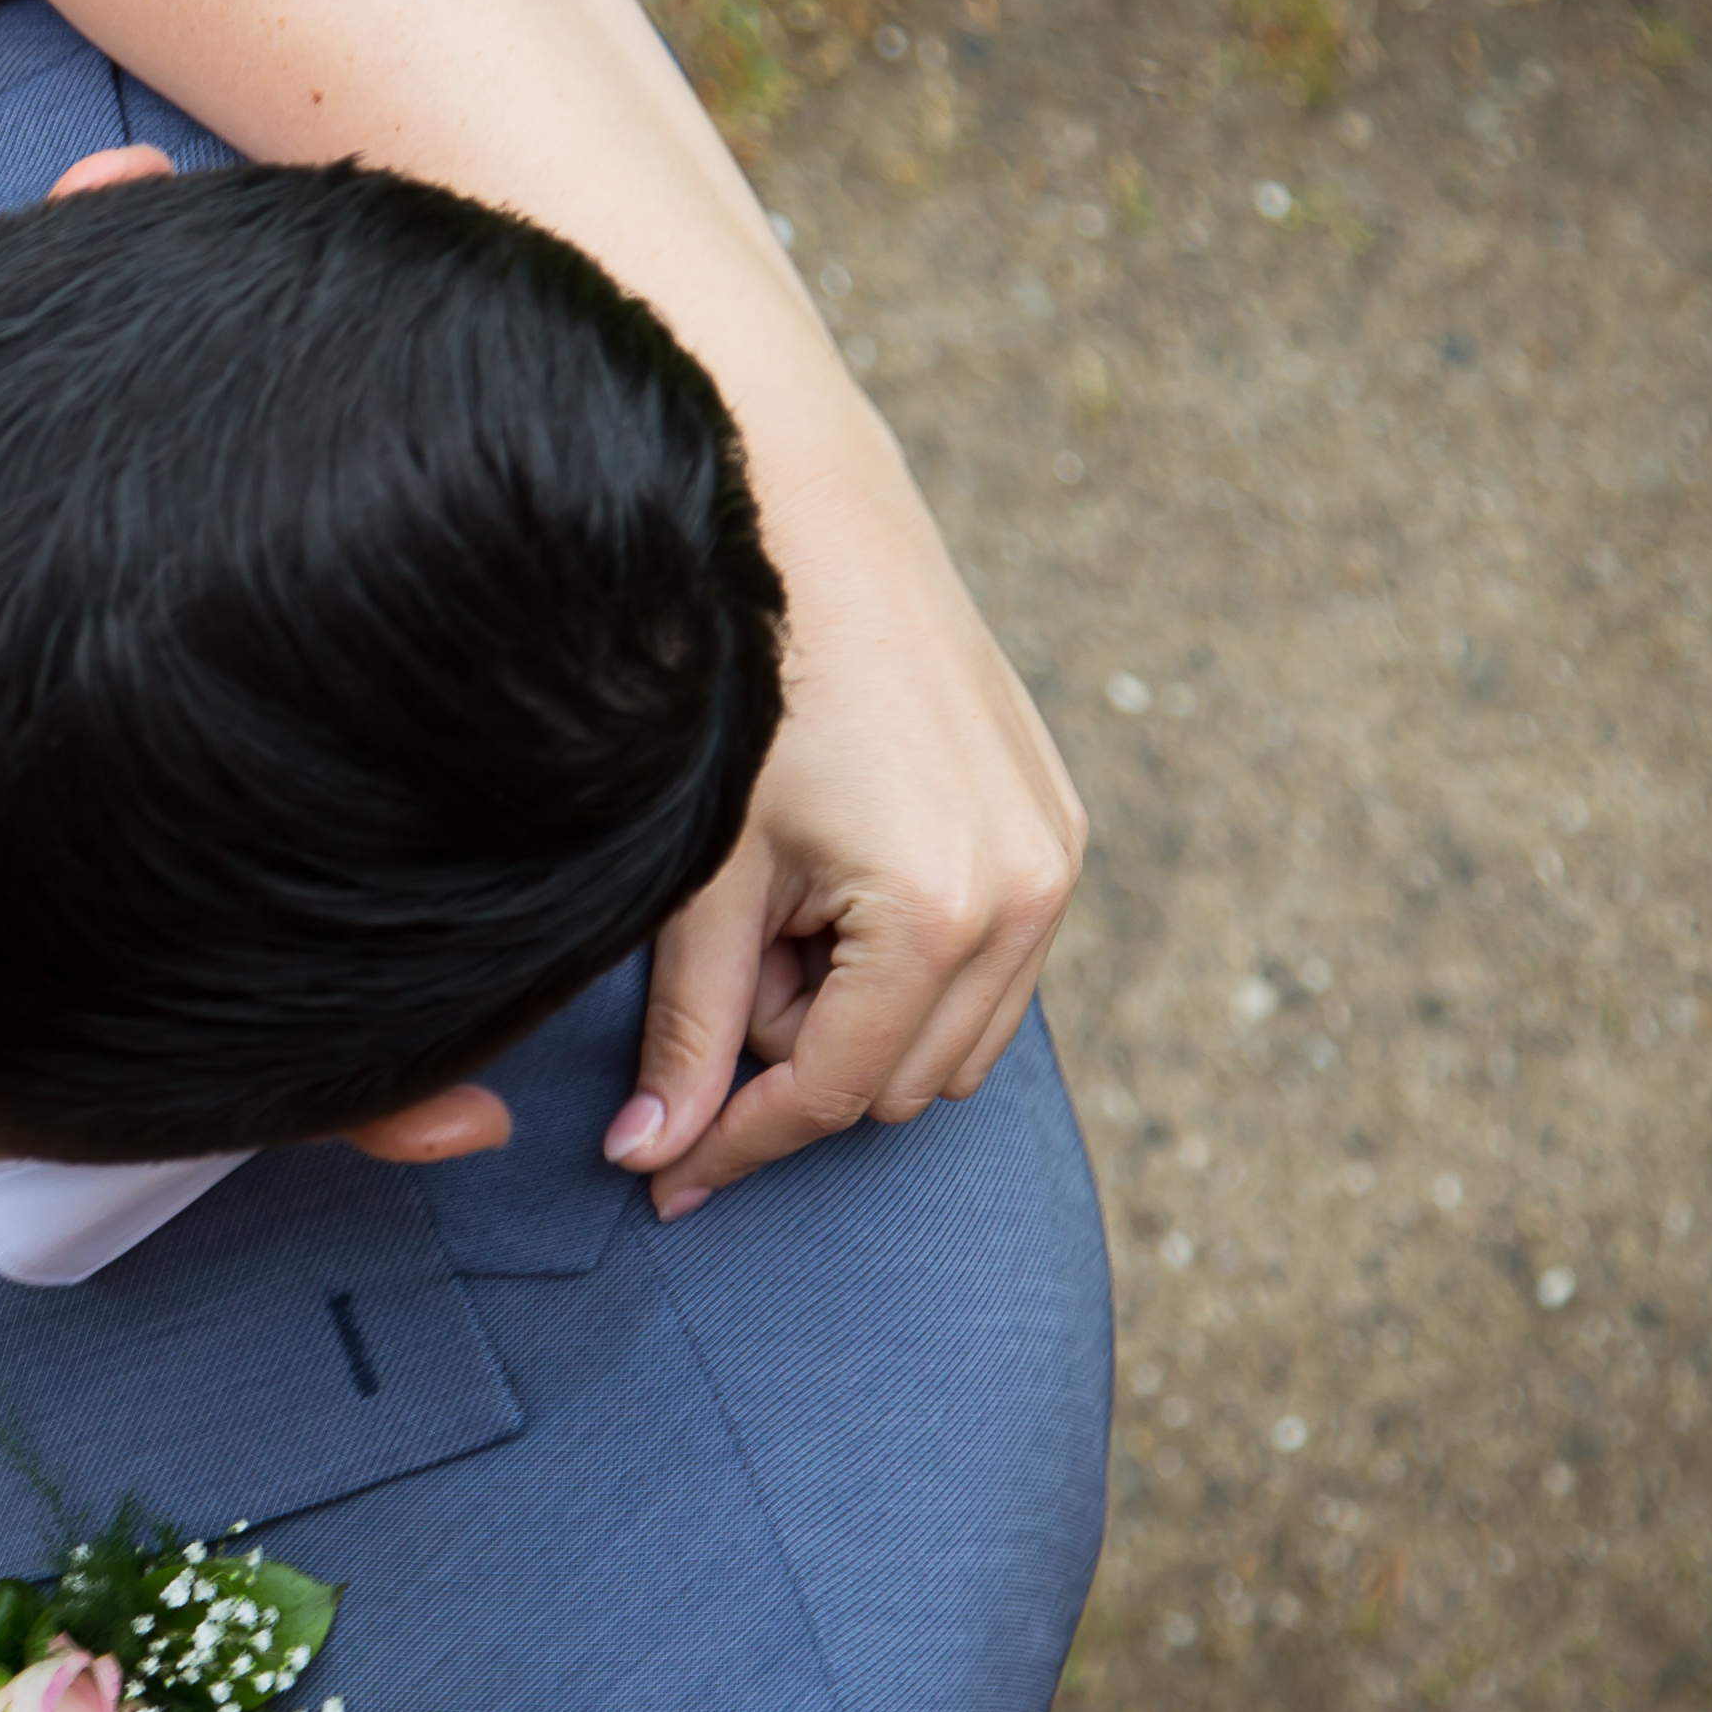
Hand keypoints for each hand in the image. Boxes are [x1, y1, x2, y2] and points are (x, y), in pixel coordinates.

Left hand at [610, 450, 1083, 1215]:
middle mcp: (1026, 897)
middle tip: (720, 971)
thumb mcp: (702, 878)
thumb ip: (684, 1030)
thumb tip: (653, 1158)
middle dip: (796, 1063)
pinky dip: (904, 971)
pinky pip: (989, 970)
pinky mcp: (1058, 829)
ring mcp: (1056, 861)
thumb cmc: (746, 694)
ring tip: (773, 920)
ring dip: (854, 1020)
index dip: (737, 1144)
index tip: (663, 1181)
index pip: (832, 1093)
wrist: (817, 530)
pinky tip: (828, 892)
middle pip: (898, 1084)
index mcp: (937, 913)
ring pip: (952, 1041)